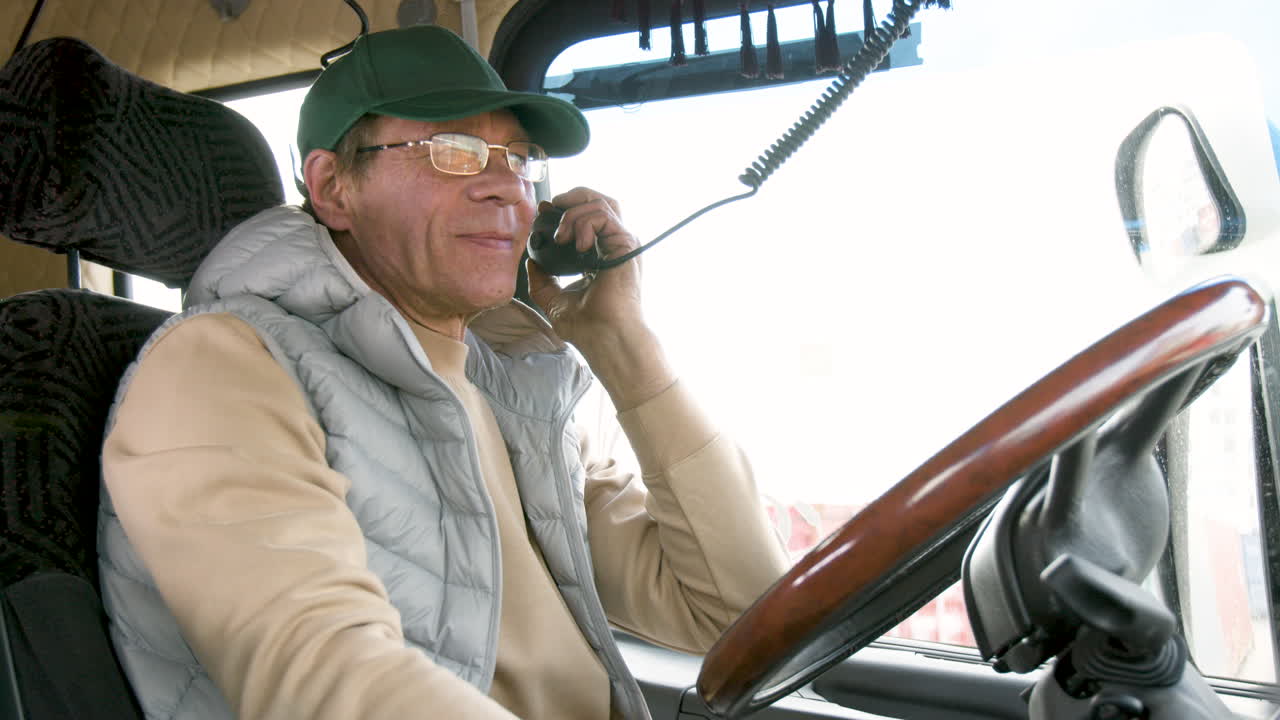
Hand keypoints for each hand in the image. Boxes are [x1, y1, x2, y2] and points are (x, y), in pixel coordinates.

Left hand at [526, 187, 674, 409]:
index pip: (588, 217)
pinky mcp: (625, 245)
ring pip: (601, 203)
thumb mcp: (554, 300)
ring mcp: (622, 244)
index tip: (543, 212)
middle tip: (552, 208)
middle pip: (600, 201)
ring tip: (561, 237)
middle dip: (573, 197)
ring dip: (573, 214)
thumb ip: (542, 281)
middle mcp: (614, 247)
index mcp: (601, 256)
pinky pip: (603, 216)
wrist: (605, 338)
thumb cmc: (588, 327)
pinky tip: (577, 244)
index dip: (566, 208)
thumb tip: (531, 262)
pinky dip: (584, 223)